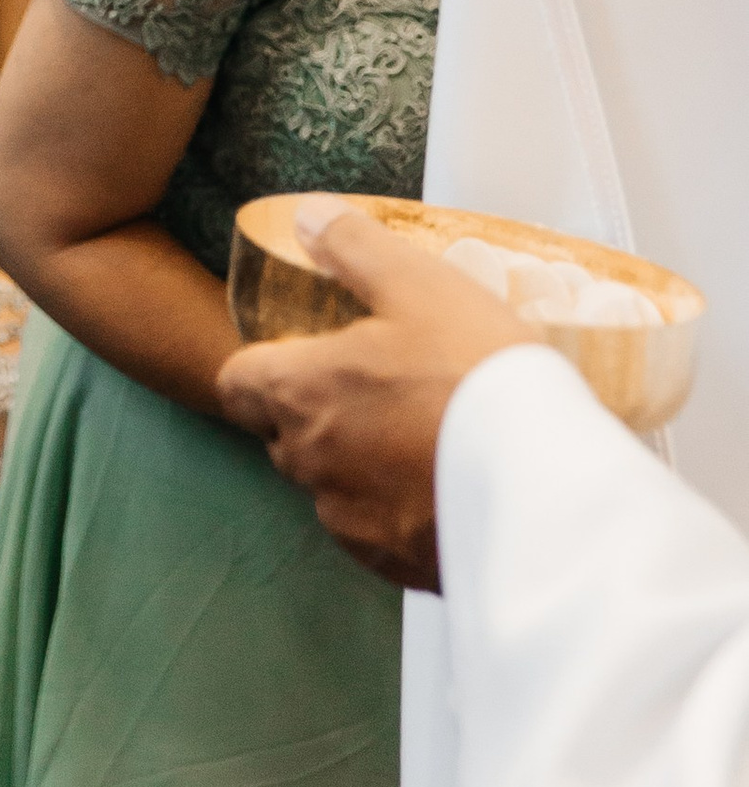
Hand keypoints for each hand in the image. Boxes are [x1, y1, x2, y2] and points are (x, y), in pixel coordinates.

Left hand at [215, 198, 538, 590]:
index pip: (237, 385)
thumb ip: (353, 247)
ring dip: (360, 462)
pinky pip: (380, 533)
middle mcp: (312, 468)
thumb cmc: (477, 377)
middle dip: (316, 411)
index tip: (303, 351)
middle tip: (378, 384)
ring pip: (332, 487)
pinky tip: (448, 483)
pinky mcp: (400, 569)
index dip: (261, 365)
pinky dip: (400, 509)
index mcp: (301, 396)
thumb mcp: (418, 284)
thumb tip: (307, 218)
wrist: (549, 490)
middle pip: (284, 435)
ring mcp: (355, 527)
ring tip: (423, 432)